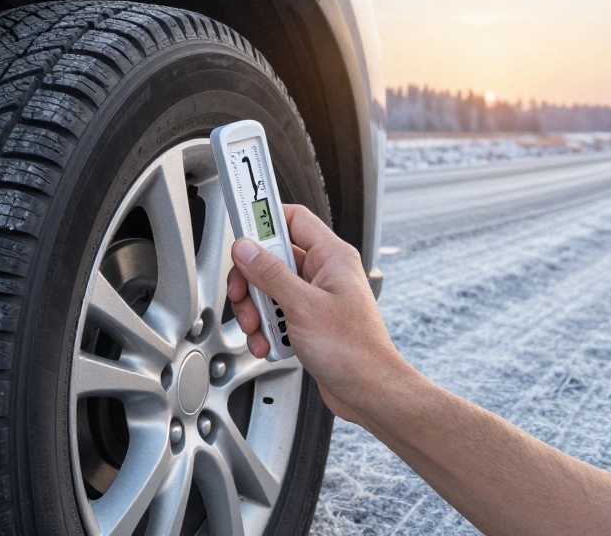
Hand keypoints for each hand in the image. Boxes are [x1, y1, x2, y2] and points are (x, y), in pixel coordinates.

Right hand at [226, 205, 409, 425]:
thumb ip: (271, 274)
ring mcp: (315, 298)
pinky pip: (276, 313)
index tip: (241, 230)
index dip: (264, 221)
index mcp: (331, 257)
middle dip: (252, 280)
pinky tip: (269, 344)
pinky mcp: (307, 321)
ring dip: (257, 310)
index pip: (293, 219)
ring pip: (270, 289)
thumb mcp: (303, 306)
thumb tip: (246, 249)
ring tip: (260, 329)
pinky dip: (267, 329)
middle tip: (244, 296)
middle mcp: (324, 273)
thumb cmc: (354, 351)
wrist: (368, 392)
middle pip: (272, 258)